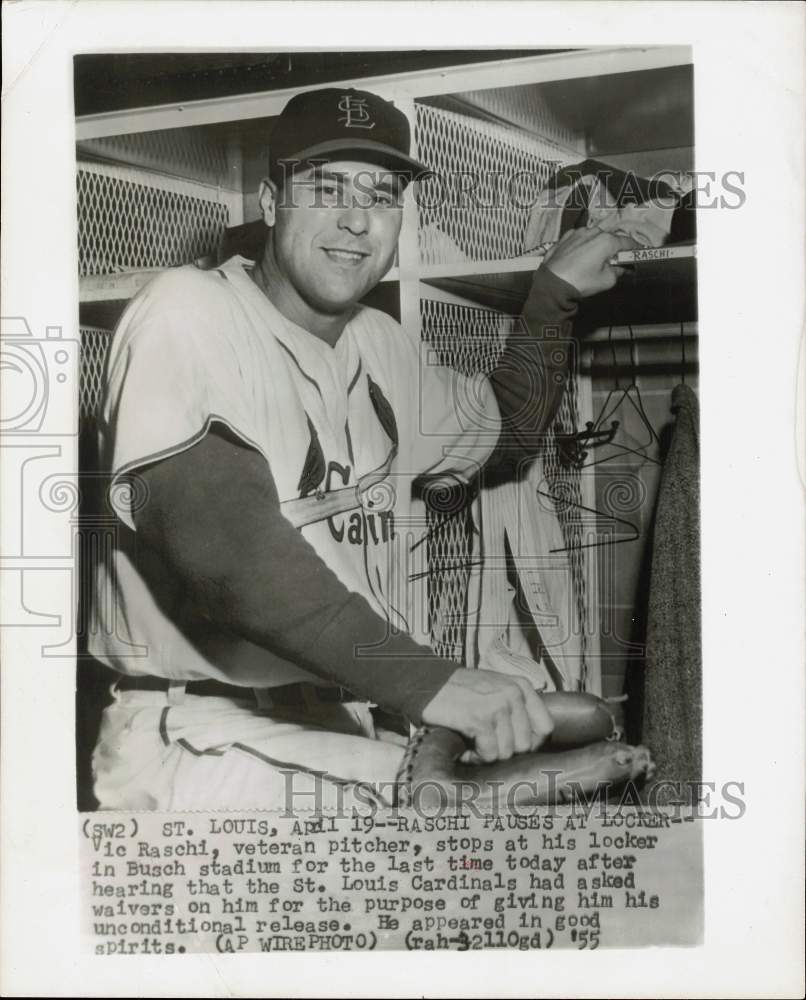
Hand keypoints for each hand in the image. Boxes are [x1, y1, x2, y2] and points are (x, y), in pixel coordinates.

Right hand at [420, 668, 553, 762]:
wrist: (426, 683)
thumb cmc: (459, 691)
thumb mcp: (495, 689)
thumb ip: (516, 708)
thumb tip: (531, 743)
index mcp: (521, 686)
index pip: (545, 727)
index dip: (530, 744)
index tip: (510, 746)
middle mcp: (513, 694)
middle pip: (525, 745)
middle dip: (504, 751)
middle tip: (485, 745)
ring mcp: (497, 705)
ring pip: (507, 752)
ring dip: (487, 755)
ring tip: (473, 744)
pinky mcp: (480, 718)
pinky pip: (489, 754)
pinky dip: (475, 757)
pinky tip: (465, 748)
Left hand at [542, 228, 638, 297]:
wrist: (552, 284)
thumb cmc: (579, 282)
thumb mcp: (607, 280)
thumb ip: (618, 271)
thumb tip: (620, 268)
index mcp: (607, 240)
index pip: (627, 242)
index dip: (633, 249)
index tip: (635, 254)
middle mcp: (592, 232)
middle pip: (610, 238)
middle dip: (613, 249)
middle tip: (612, 263)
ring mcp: (577, 233)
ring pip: (593, 237)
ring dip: (597, 246)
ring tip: (593, 262)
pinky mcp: (565, 238)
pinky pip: (579, 239)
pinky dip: (582, 246)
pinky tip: (579, 259)